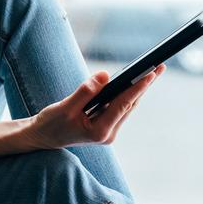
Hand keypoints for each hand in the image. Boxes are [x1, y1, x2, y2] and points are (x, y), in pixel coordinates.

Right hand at [23, 64, 166, 149]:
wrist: (43, 137)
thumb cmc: (51, 124)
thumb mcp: (65, 107)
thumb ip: (85, 92)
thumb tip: (104, 76)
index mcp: (99, 132)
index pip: (123, 105)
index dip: (137, 88)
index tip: (150, 73)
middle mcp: (108, 133)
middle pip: (130, 104)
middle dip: (145, 85)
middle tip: (159, 66)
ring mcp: (109, 131)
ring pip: (128, 105)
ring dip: (139, 88)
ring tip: (153, 70)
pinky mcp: (106, 125)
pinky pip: (120, 106)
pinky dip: (128, 93)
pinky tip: (137, 80)